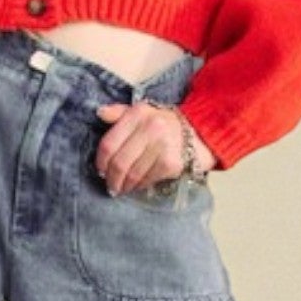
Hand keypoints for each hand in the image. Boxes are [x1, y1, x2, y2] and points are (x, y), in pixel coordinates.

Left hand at [93, 100, 216, 195]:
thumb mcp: (143, 112)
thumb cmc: (167, 124)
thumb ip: (120, 113)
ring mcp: (161, 146)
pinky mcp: (170, 163)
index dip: (101, 161)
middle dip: (111, 178)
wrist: (200, 132)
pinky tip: (136, 186)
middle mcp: (149, 128)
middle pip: (119, 162)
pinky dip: (139, 186)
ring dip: (123, 185)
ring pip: (132, 174)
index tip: (101, 170)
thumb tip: (100, 113)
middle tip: (110, 185)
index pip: (109, 143)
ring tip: (120, 188)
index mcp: (138, 114)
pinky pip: (146, 179)